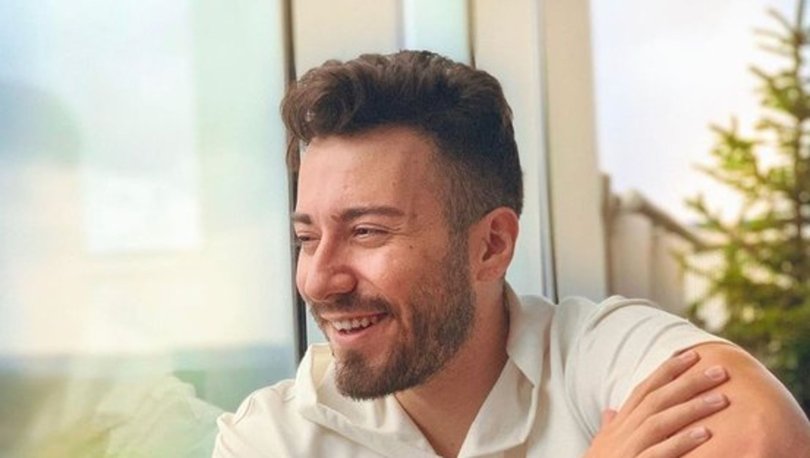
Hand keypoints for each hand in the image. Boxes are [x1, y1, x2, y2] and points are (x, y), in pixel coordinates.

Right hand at [583, 349, 729, 457]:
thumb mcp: (602, 446)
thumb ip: (608, 428)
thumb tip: (609, 410)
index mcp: (618, 425)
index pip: (643, 389)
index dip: (667, 370)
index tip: (692, 355)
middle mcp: (622, 432)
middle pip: (656, 399)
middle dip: (688, 382)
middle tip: (720, 371)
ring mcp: (628, 449)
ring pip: (660, 421)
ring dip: (692, 408)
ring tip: (722, 399)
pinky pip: (660, 452)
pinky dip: (682, 442)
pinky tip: (705, 434)